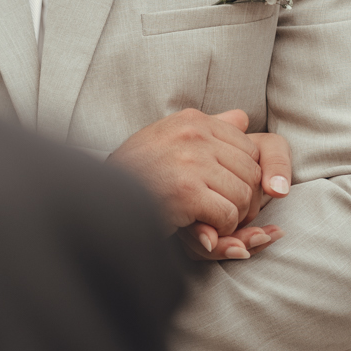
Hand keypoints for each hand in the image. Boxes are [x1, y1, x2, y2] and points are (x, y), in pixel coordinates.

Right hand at [108, 108, 289, 241]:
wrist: (100, 200)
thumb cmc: (137, 174)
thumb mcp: (170, 140)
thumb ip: (209, 129)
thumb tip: (243, 119)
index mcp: (192, 120)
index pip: (248, 147)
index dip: (247, 177)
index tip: (232, 194)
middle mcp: (193, 134)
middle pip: (251, 171)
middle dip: (245, 200)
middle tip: (228, 215)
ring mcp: (190, 161)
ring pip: (243, 194)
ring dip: (233, 217)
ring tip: (213, 222)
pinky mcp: (186, 191)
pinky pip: (228, 214)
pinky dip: (222, 229)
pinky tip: (204, 231)